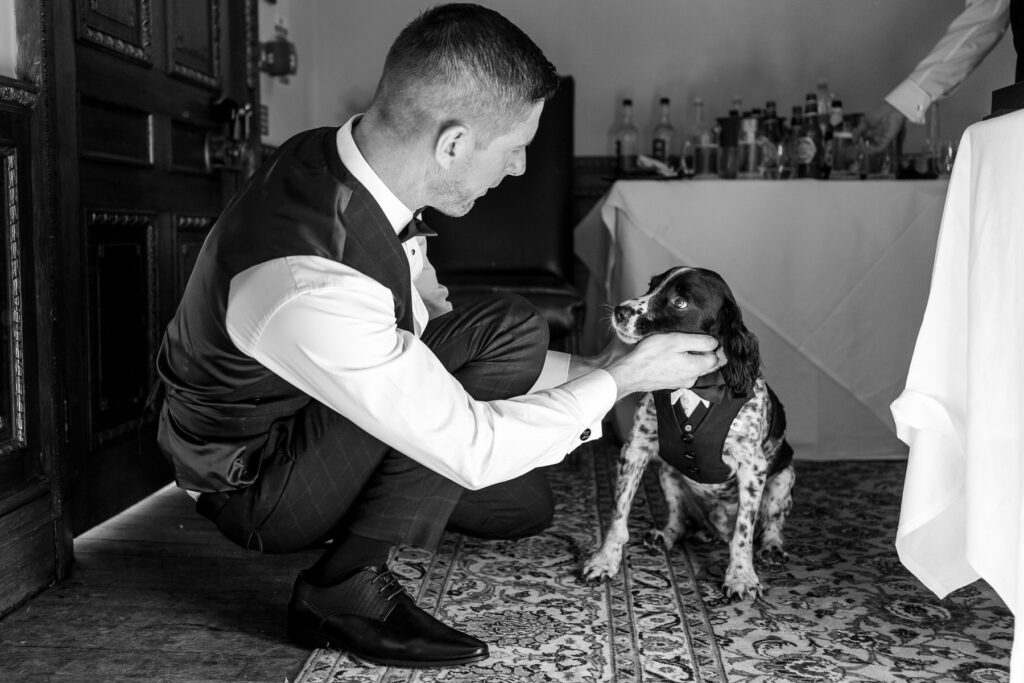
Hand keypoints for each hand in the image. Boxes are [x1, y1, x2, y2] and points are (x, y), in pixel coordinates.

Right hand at [603, 333, 723, 400]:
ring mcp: (680, 382)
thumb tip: (714, 342)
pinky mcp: (670, 383)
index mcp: (696, 368)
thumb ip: (699, 341)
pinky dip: (683, 364)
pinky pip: (683, 372)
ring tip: (684, 346)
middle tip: (701, 340)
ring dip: (693, 358)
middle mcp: (691, 378)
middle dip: (707, 353)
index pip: (716, 359)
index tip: (713, 338)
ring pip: (694, 369)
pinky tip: (673, 356)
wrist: (630, 374)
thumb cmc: (651, 355)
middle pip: (706, 365)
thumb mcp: (677, 341)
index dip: (716, 347)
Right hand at [856, 102, 905, 150]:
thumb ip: (858, 131)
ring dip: (864, 149)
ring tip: (860, 142)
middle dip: (860, 147)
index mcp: (871, 132)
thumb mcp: (864, 122)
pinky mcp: (886, 141)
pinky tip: (866, 144)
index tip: (854, 141)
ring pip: (872, 150)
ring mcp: (881, 139)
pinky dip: (871, 149)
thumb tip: (853, 139)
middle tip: (856, 142)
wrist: (890, 110)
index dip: (858, 143)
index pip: (863, 141)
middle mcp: (876, 137)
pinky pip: (878, 150)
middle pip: (867, 147)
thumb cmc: (880, 113)